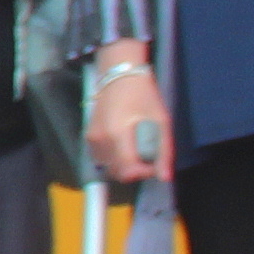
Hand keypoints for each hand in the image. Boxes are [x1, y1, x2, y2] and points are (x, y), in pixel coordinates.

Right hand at [90, 65, 172, 184]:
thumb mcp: (161, 120)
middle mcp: (100, 139)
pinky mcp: (88, 136)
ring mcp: (92, 138)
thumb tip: (164, 178)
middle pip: (116, 172)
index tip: (153, 164)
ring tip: (136, 149)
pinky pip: (101, 158)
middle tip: (147, 157)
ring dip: (123, 166)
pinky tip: (124, 145)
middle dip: (134, 170)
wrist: (119, 75)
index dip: (142, 173)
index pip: (126, 169)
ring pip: (108, 167)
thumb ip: (163, 151)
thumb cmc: (143, 95)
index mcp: (118, 134)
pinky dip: (113, 158)